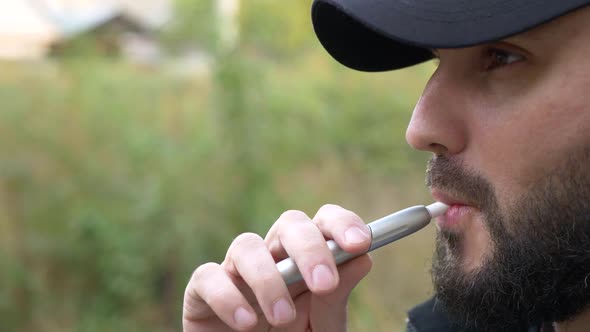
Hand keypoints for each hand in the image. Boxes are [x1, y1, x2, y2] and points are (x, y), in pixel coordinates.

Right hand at [183, 204, 372, 330]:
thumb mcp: (320, 331)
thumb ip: (336, 301)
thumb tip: (363, 259)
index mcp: (305, 262)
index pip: (322, 223)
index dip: (340, 223)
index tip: (360, 243)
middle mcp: (272, 258)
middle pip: (289, 224)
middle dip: (309, 248)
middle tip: (324, 284)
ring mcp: (236, 272)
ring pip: (246, 245)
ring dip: (268, 278)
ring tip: (282, 318)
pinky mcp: (202, 292)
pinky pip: (208, 276)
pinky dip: (227, 297)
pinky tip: (246, 323)